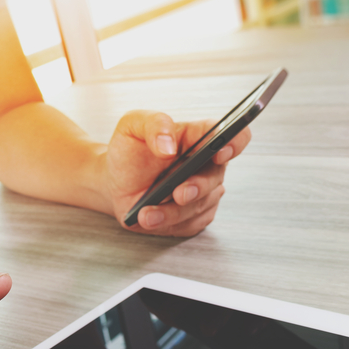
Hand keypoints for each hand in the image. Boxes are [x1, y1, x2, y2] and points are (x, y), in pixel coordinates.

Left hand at [104, 110, 251, 235]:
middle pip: (216, 176)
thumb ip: (154, 125)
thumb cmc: (129, 151)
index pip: (230, 135)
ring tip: (147, 213)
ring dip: (173, 212)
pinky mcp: (194, 216)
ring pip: (200, 205)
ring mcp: (203, 192)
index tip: (219, 152)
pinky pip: (190, 223)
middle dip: (198, 187)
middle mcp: (206, 165)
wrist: (115, 181)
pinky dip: (168, 223)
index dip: (233, 142)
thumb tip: (169, 146)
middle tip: (179, 193)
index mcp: (198, 137)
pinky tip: (150, 218)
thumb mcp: (132, 126)